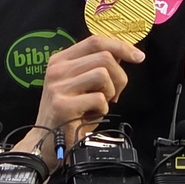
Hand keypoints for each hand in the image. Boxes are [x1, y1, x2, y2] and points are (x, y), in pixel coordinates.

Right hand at [24, 35, 144, 164]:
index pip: (95, 40)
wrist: (46, 142)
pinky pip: (99, 98)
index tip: (138, 56)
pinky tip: (92, 116)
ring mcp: (58, 86)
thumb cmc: (68, 114)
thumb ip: (95, 66)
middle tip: (114, 94)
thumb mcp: (79, 84)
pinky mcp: (63, 105)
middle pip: (104, 57)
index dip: (121, 46)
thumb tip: (121, 52)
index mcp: (60, 60)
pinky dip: (103, 109)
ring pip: (102, 74)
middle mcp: (57, 69)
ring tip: (100, 104)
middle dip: (119, 76)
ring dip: (110, 92)